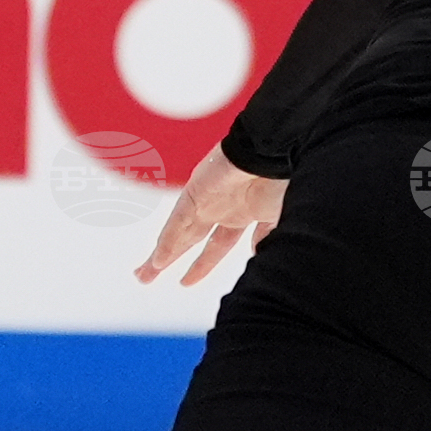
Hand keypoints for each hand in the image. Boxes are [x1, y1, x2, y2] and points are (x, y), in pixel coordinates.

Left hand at [135, 142, 284, 286]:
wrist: (275, 150)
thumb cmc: (286, 177)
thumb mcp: (282, 216)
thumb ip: (269, 238)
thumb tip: (260, 255)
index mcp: (244, 213)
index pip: (218, 245)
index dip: (203, 264)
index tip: (188, 280)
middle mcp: (222, 208)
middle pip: (192, 241)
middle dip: (175, 259)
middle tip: (151, 275)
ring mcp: (208, 202)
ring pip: (179, 234)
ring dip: (162, 256)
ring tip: (144, 275)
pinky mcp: (196, 194)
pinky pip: (177, 224)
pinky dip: (167, 243)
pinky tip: (157, 261)